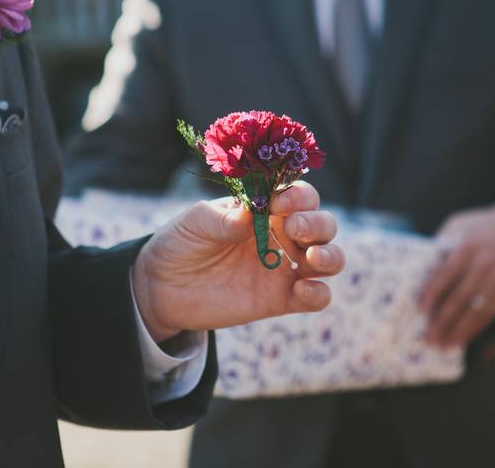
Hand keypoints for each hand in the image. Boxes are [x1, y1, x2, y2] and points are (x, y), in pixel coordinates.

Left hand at [132, 181, 343, 341]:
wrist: (163, 287)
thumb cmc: (182, 242)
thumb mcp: (195, 223)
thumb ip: (223, 219)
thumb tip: (250, 214)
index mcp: (266, 208)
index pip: (299, 195)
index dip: (298, 196)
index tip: (278, 203)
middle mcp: (282, 235)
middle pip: (323, 224)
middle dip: (317, 224)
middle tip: (293, 228)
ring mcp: (284, 268)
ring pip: (330, 258)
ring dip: (331, 256)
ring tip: (312, 259)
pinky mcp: (281, 299)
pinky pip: (316, 297)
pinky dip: (319, 294)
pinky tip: (301, 291)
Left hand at [419, 205, 494, 348]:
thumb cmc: (481, 227)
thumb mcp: (460, 225)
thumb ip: (441, 244)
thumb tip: (418, 269)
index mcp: (467, 246)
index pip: (446, 273)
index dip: (433, 292)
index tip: (420, 309)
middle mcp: (484, 264)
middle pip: (461, 297)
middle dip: (443, 319)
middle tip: (428, 337)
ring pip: (476, 310)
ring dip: (459, 330)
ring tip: (443, 345)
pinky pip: (490, 313)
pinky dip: (475, 328)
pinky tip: (462, 338)